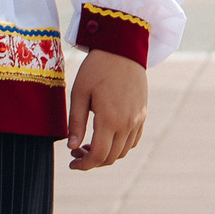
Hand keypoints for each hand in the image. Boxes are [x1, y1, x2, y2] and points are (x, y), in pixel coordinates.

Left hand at [67, 48, 147, 170]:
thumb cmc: (97, 68)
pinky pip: (134, 139)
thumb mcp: (79, 93)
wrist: (123, 48)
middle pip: (111, 157)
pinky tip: (108, 137)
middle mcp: (127, 122)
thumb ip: (76, 122)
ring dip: (107, 154)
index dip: (83, 164)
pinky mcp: (143, 112)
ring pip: (123, 151)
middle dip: (92, 161)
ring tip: (91, 144)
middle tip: (77, 151)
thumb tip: (72, 146)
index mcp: (110, 119)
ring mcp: (138, 118)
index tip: (71, 162)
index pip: (98, 155)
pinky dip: (121, 146)